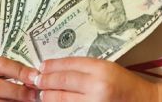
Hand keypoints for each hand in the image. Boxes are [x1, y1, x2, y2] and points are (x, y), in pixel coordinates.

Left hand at [35, 57, 160, 101]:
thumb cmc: (126, 84)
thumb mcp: (107, 68)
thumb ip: (84, 68)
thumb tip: (55, 69)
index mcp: (102, 69)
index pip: (69, 65)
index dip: (52, 66)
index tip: (41, 66)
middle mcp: (98, 86)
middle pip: (62, 82)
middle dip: (45, 81)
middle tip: (35, 80)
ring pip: (63, 99)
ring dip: (49, 96)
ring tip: (42, 93)